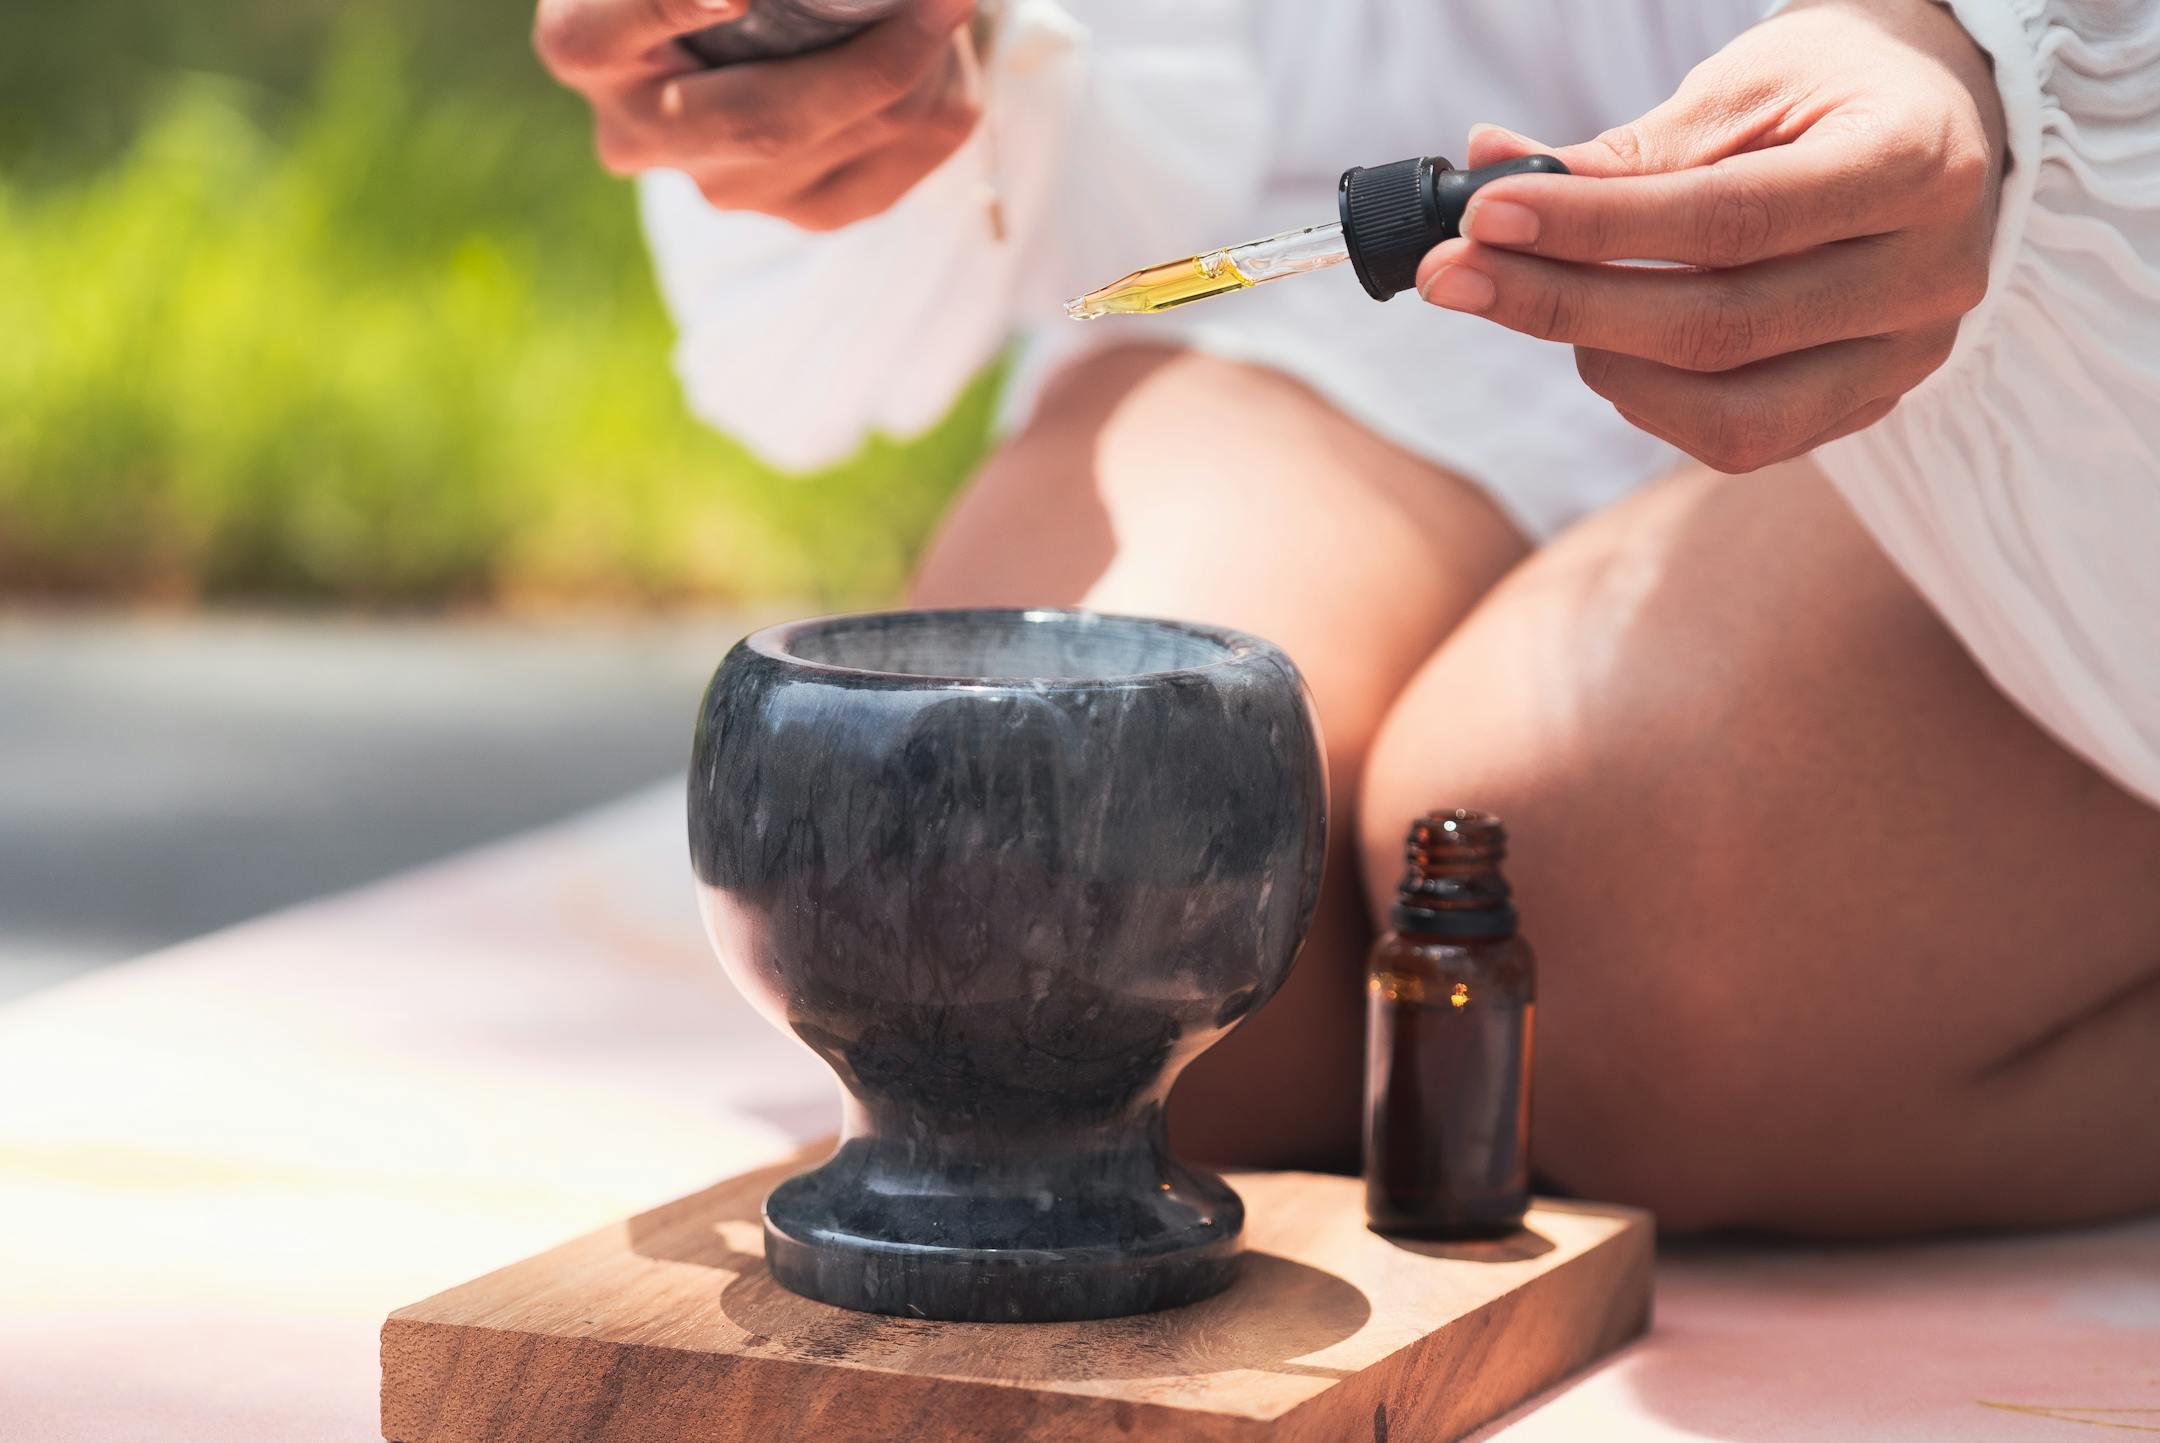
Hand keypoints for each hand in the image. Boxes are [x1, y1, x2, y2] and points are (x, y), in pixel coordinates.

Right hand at [534, 0, 977, 230]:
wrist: (744, 26)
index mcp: (585, 44)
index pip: (603, 32)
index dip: (668, 6)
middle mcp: (642, 133)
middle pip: (769, 120)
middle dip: (877, 57)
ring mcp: (728, 186)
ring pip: (855, 135)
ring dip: (926, 60)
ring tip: (944, 4)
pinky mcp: (810, 210)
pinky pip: (907, 157)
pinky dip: (942, 93)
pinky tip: (942, 51)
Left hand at [1417, 0, 2005, 472]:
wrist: (1949, 123)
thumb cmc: (1836, 90)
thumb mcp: (1745, 87)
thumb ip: (1630, 151)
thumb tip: (1488, 172)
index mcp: (1912, 164)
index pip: (1727, 220)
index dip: (1594, 226)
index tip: (1484, 214)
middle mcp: (1927, 277)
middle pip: (1718, 328)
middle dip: (1562, 304)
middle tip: (1455, 276)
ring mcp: (1905, 357)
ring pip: (1728, 414)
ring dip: (1602, 362)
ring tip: (1540, 299)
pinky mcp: (1868, 404)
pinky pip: (1743, 440)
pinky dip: (1650, 401)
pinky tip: (1606, 344)